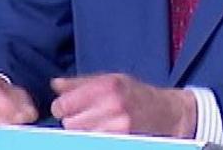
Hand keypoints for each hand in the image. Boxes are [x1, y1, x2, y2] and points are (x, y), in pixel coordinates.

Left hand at [49, 73, 196, 137]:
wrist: (167, 113)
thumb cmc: (136, 94)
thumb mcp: (112, 79)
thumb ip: (81, 82)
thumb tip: (55, 85)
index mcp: (106, 86)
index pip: (63, 104)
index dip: (62, 107)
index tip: (67, 107)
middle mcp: (112, 105)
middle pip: (69, 123)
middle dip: (73, 121)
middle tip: (87, 117)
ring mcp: (118, 127)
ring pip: (80, 136)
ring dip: (84, 133)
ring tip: (97, 125)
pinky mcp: (122, 141)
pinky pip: (94, 143)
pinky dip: (94, 139)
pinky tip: (102, 134)